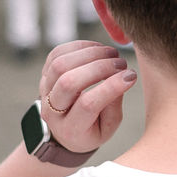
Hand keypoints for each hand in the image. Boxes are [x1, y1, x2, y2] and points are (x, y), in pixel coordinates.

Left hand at [39, 41, 133, 155]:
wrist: (66, 129)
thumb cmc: (92, 129)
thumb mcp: (108, 127)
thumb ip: (114, 105)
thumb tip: (122, 76)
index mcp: (71, 130)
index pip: (88, 104)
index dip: (111, 87)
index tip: (131, 75)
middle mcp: (52, 111)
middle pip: (69, 82)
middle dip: (99, 67)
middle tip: (121, 63)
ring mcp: (45, 91)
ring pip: (60, 64)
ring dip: (89, 53)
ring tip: (112, 53)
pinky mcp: (44, 75)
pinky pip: (56, 54)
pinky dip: (79, 46)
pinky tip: (97, 48)